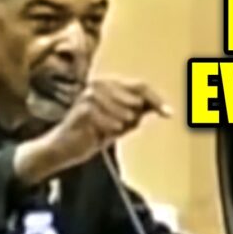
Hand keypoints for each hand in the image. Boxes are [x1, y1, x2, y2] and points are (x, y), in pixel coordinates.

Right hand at [14, 78, 170, 184]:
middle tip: (114, 128)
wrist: (63, 149)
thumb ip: (138, 113)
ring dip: (120, 126)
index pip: (140, 87)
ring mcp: (91, 94)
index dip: (156, 100)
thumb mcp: (120, 124)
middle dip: (132, 118)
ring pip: (127, 112)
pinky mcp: (85, 108)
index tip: (169, 114)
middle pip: (136, 99)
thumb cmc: (91, 135)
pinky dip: (110, 131)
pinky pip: (114, 123)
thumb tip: (160, 107)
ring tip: (104, 130)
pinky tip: (97, 134)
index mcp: (108, 85)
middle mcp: (100, 84)